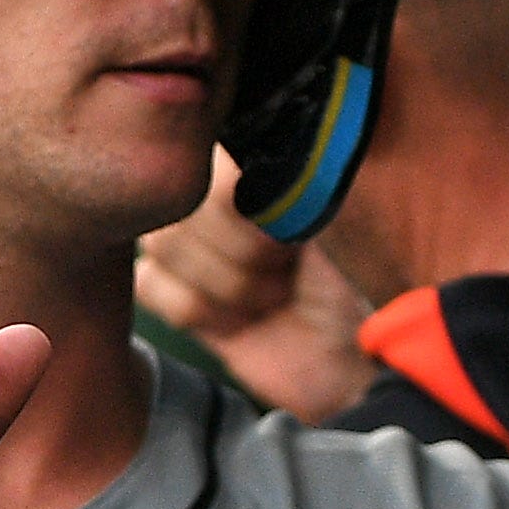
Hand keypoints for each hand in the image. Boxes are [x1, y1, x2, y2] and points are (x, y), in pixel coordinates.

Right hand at [136, 152, 377, 421]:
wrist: (358, 357)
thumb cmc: (359, 278)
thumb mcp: (338, 214)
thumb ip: (290, 170)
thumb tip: (243, 156)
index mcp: (258, 150)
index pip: (211, 153)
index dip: (240, 201)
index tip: (288, 231)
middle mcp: (215, 182)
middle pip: (182, 203)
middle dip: (241, 252)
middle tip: (287, 270)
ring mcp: (189, 233)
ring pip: (163, 243)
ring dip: (226, 285)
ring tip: (272, 295)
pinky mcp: (171, 285)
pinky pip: (149, 284)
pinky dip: (199, 310)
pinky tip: (238, 320)